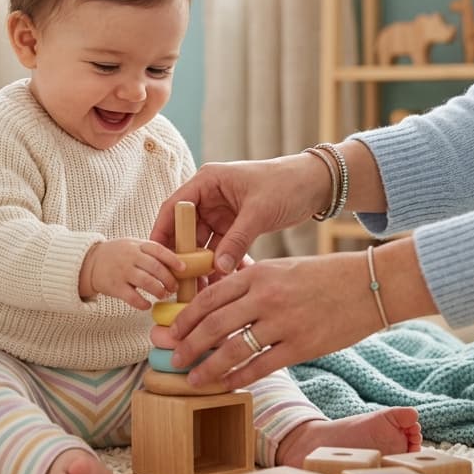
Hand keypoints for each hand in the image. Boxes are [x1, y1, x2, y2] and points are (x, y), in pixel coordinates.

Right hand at [80, 239, 185, 310]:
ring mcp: (122, 272)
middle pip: (155, 267)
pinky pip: (132, 297)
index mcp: (137, 245)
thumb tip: (177, 265)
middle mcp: (130, 257)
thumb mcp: (133, 246)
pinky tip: (147, 305)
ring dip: (158, 290)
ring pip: (146, 282)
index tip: (183, 268)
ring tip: (163, 294)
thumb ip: (151, 253)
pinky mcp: (114, 287)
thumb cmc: (118, 255)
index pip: (158, 250)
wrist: (90, 262)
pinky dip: (143, 303)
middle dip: (168, 279)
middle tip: (174, 287)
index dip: (172, 259)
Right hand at [150, 156, 327, 274]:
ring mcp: (222, 213)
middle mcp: (210, 197)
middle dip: (183, 257)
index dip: (162, 232)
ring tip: (200, 291)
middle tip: (179, 284)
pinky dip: (222, 265)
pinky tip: (223, 285)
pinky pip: (222, 249)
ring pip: (203, 244)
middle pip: (186, 230)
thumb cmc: (286, 184)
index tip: (156, 257)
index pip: (174, 208)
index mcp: (207, 182)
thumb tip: (219, 268)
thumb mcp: (258, 211)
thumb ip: (236, 239)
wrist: (316, 184)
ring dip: (202, 266)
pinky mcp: (235, 226)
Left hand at [168, 240, 435, 386]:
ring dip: (208, 367)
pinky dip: (241, 378)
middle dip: (188, 344)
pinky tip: (228, 386)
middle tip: (172, 358)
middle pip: (214, 324)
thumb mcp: (281, 268)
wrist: (367, 285)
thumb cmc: (323, 276)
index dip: (186, 317)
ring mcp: (283, 322)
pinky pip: (262, 366)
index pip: (210, 297)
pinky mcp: (302, 346)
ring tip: (193, 380)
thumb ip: (251, 282)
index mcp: (257, 274)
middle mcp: (265, 297)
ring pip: (234, 349)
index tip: (171, 331)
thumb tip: (219, 299)